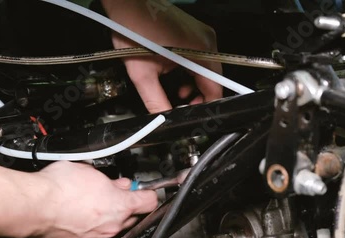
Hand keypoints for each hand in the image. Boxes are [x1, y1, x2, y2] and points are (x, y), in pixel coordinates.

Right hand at [32, 161, 156, 237]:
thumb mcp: (91, 171)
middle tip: (116, 190)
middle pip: (134, 215)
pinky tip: (82, 211)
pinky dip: (94, 223)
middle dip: (128, 203)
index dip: (148, 192)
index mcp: (120, 206)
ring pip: (115, 225)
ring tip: (95, 199)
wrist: (33, 206)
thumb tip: (117, 183)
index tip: (144, 189)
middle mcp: (112, 225)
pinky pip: (97, 232)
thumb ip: (111, 180)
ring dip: (111, 214)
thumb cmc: (59, 188)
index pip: (150, 201)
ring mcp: (97, 237)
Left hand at [102, 0, 222, 112]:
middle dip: (198, 96)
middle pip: (213, 79)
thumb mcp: (142, 73)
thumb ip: (155, 100)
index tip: (192, 113)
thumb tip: (163, 118)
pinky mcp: (195, 33)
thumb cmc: (133, 28)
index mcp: (201, 52)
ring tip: (176, 91)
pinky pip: (200, 58)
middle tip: (182, 105)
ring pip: (206, 69)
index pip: (215, 88)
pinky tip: (175, 75)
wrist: (128, 4)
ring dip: (193, 84)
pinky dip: (190, 70)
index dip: (205, 105)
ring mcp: (202, 35)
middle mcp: (207, 42)